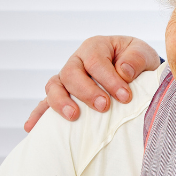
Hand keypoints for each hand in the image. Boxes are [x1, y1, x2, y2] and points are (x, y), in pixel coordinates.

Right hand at [23, 36, 160, 130]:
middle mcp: (77, 61)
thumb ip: (137, 58)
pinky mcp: (62, 96)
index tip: (125, 96)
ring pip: (54, 86)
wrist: (133, 70)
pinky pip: (45, 103)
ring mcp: (66, 79)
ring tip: (74, 116)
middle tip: (104, 106)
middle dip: (86, 91)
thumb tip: (124, 71)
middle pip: (71, 73)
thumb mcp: (143, 53)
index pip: (95, 61)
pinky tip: (32, 127)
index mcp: (95, 47)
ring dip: (61, 102)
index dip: (109, 79)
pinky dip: (38, 114)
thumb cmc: (135, 61)